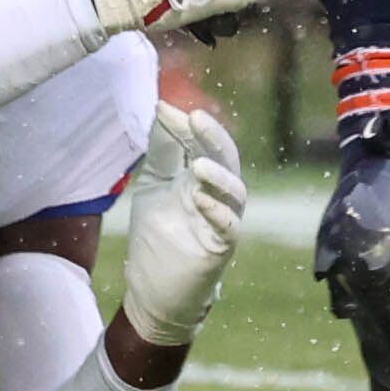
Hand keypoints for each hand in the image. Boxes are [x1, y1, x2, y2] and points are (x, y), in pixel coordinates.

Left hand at [116, 103, 246, 350]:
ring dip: (220, 176)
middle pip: (227, 159)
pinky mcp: (221, 248)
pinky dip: (218, 212)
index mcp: (201, 174)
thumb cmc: (159, 230)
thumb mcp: (155, 182)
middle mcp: (217, 194)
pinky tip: (200, 200)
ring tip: (199, 165)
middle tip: (196, 119)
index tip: (166, 108)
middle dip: (214, 138)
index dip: (188, 125)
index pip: (203, 142)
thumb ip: (163, 148)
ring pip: (236, 193)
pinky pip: (230, 228)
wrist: (153, 285)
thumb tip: (163, 105)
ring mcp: (222, 221)